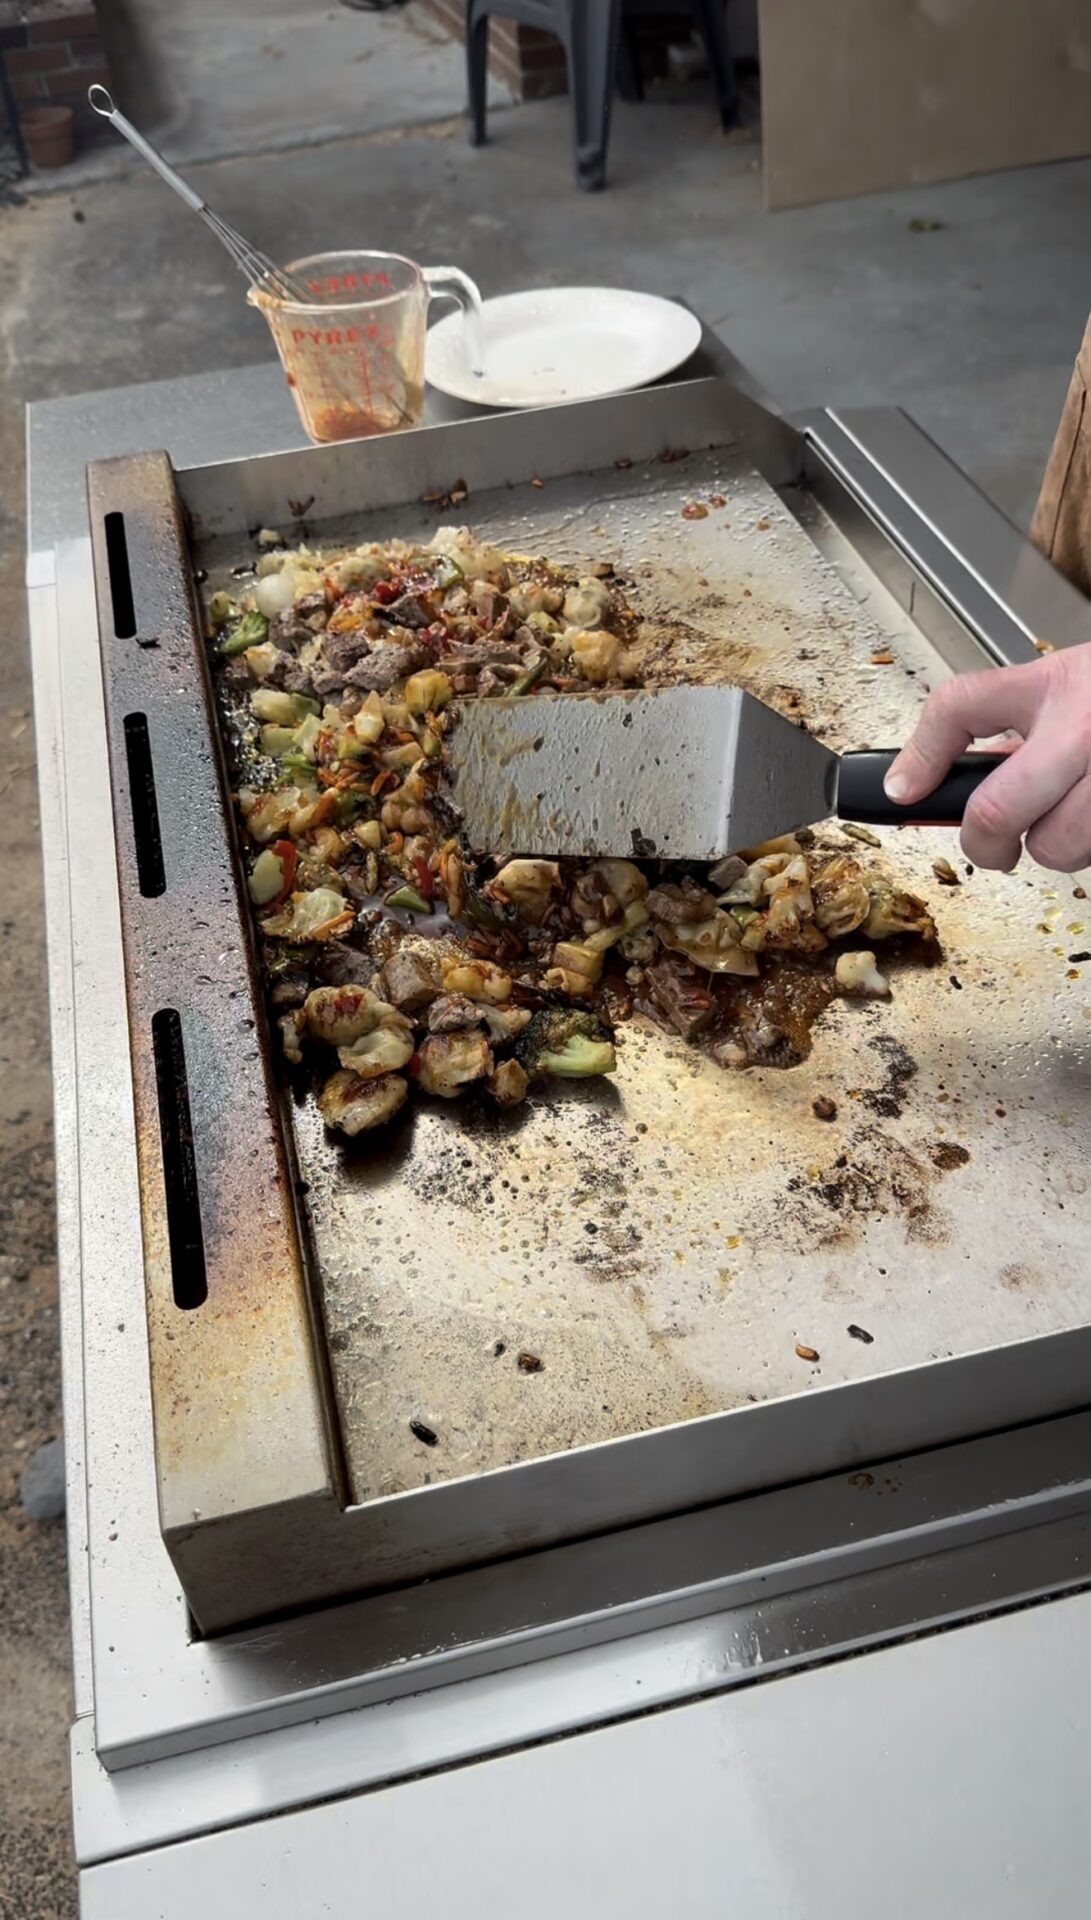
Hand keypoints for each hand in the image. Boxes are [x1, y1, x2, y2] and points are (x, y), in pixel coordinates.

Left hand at [884, 646, 1090, 871]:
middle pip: (999, 812)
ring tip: (1067, 812)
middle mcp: (1089, 735)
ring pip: (1061, 850)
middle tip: (996, 839)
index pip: (960, 710)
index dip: (922, 757)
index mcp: (1058, 691)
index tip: (905, 792)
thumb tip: (909, 782)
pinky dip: (1089, 843)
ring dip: (1056, 845)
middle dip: (987, 841)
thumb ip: (977, 719)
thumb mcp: (1047, 682)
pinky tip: (1088, 814)